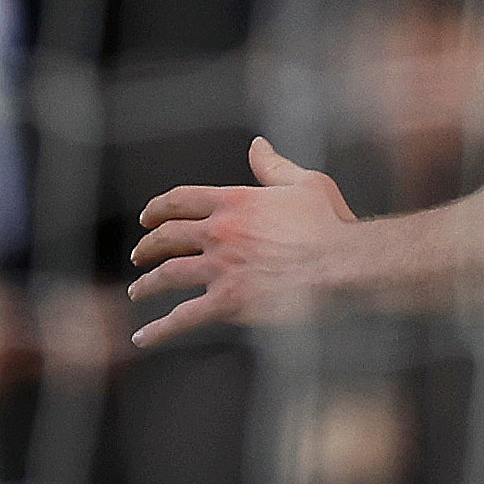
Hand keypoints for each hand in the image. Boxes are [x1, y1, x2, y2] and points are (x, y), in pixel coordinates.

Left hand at [129, 139, 360, 341]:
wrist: (345, 264)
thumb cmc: (332, 225)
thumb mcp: (306, 184)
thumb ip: (274, 166)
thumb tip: (257, 146)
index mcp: (234, 202)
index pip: (180, 201)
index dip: (158, 209)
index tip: (148, 218)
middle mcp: (219, 233)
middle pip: (167, 237)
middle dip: (148, 246)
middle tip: (140, 255)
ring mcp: (221, 269)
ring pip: (168, 276)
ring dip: (148, 284)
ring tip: (138, 291)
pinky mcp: (229, 302)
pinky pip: (183, 318)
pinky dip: (159, 329)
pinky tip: (143, 337)